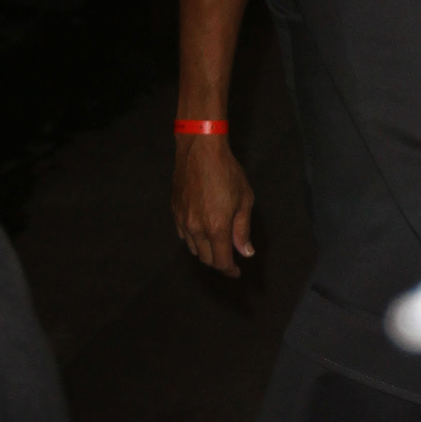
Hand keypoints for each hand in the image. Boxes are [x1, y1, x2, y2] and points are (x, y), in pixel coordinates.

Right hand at [172, 136, 255, 273]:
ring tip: (218, 245)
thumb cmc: (227, 172)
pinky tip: (203, 232)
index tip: (236, 272)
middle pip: (206, 258)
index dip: (230, 270)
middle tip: (230, 258)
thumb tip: (245, 252)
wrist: (200, 149)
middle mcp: (196, 227)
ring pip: (193, 248)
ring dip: (206, 251)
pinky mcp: (175, 210)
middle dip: (219, 262)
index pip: (221, 261)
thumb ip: (242, 229)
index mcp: (216, 227)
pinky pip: (183, 235)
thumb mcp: (244, 200)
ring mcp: (182, 220)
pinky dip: (194, 240)